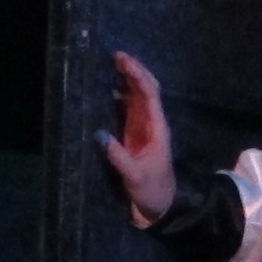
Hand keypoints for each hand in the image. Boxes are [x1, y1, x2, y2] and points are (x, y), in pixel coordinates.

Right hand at [98, 50, 177, 218]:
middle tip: (116, 55)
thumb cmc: (152, 191)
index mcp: (157, 129)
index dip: (138, 77)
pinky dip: (121, 95)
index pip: (150, 96)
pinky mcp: (135, 135)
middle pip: (147, 90)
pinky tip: (108, 88)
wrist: (161, 205)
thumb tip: (99, 135)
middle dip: (134, 71)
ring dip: (128, 80)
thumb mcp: (135, 177)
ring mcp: (144, 128)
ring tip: (112, 64)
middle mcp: (152, 124)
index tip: (123, 62)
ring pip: (138, 97)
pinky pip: (129, 110)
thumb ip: (118, 157)